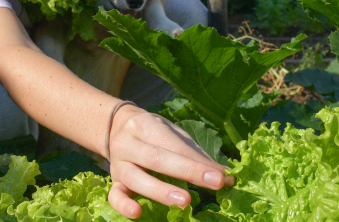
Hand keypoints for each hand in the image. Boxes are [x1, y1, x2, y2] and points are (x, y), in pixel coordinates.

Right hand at [105, 105, 234, 218]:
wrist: (116, 128)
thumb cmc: (153, 133)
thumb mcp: (173, 134)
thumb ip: (195, 154)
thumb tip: (225, 175)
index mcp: (145, 125)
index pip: (175, 145)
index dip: (199, 162)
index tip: (223, 176)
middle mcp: (128, 143)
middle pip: (157, 158)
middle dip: (188, 171)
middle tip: (215, 183)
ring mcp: (118, 164)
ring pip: (136, 178)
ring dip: (162, 191)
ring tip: (185, 201)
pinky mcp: (113, 182)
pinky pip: (114, 195)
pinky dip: (124, 205)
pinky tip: (137, 213)